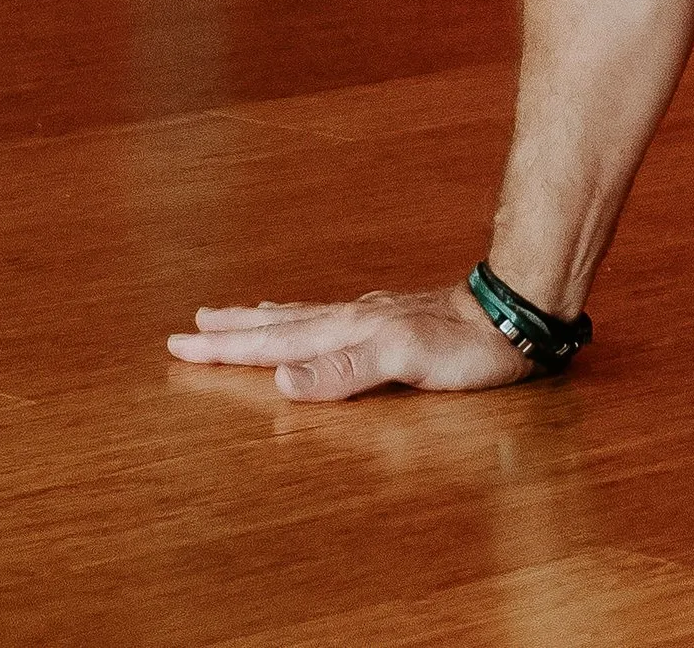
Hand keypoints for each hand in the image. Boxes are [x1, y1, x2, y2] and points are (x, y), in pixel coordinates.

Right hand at [165, 277, 530, 399]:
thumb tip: (279, 378)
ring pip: (301, 317)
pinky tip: (309, 320)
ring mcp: (370, 316)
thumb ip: (343, 371)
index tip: (181, 344)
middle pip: (278, 325)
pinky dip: (302, 318)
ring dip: (261, 320)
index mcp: (346, 331)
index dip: (228, 348)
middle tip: (185, 330)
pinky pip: (329, 317)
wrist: (512, 314)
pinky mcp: (391, 321)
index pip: (274, 341)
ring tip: (232, 316)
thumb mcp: (403, 362)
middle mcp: (351, 319)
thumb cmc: (462, 346)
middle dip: (230, 332)